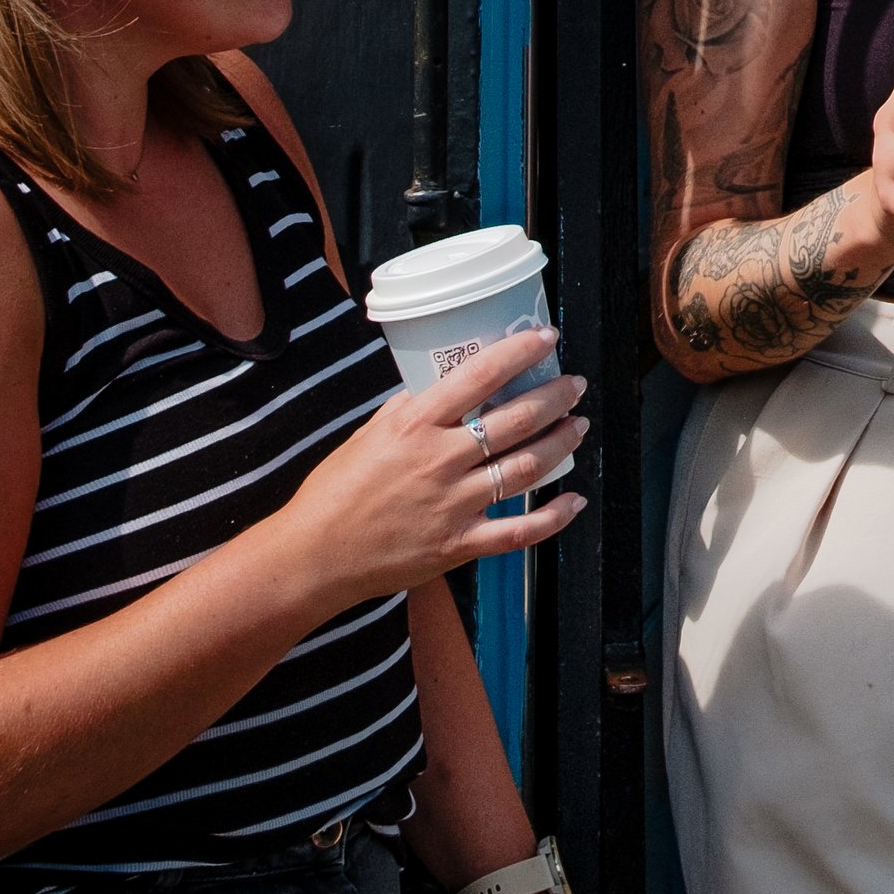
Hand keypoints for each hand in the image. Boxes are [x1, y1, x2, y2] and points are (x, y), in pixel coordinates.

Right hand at [275, 322, 587, 608]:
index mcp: (415, 426)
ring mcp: (453, 504)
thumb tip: (439, 386)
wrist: (315, 555)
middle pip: (516, 419)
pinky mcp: (459, 544)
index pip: (479, 376)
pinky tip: (574, 501)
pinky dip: (553, 517)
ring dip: (561, 444)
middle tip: (573, 385)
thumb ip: (408, 410)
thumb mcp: (368, 434)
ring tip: (577, 427)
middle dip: (555, 397)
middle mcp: (440, 460)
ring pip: (526, 467)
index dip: (519, 352)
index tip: (545, 338)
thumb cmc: (335, 491)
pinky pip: (519, 531)